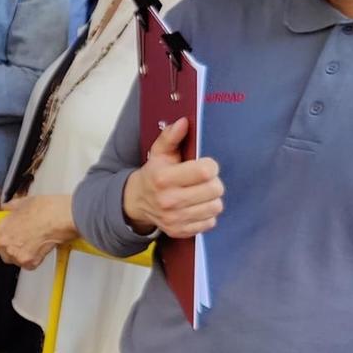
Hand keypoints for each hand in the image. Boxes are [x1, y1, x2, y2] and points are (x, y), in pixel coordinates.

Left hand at [0, 193, 74, 268]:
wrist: (61, 218)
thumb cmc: (45, 209)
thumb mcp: (22, 202)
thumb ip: (10, 208)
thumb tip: (7, 208)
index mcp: (0, 230)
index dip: (3, 239)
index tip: (10, 237)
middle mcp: (6, 245)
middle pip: (3, 253)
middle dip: (12, 248)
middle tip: (24, 239)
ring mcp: (17, 255)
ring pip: (15, 260)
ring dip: (22, 254)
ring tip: (34, 243)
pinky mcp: (30, 262)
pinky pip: (29, 265)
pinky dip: (34, 260)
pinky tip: (40, 248)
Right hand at [120, 116, 221, 238]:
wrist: (136, 202)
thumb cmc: (153, 174)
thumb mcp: (159, 152)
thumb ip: (171, 136)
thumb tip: (184, 122)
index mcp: (164, 178)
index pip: (206, 171)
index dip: (210, 166)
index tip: (204, 166)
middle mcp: (169, 201)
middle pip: (215, 190)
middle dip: (213, 182)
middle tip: (204, 180)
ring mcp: (175, 219)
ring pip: (215, 207)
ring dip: (212, 199)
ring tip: (201, 193)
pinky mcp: (180, 231)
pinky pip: (210, 222)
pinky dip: (207, 214)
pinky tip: (196, 207)